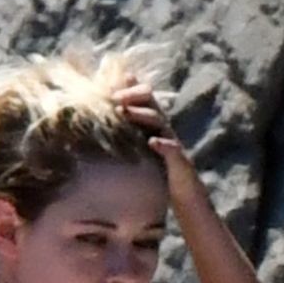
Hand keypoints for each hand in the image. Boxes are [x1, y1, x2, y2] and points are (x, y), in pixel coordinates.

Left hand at [113, 81, 198, 201]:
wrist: (181, 191)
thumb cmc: (156, 169)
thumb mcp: (138, 149)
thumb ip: (125, 133)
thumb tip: (102, 125)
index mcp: (153, 125)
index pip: (143, 100)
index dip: (129, 91)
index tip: (108, 91)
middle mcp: (163, 129)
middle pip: (151, 104)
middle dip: (134, 96)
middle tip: (115, 97)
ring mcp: (172, 142)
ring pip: (159, 122)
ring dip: (142, 115)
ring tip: (125, 112)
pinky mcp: (179, 161)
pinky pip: (172, 149)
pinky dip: (163, 145)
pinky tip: (152, 142)